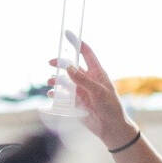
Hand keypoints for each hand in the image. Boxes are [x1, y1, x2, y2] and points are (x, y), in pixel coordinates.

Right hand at [46, 34, 137, 148]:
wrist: (111, 128)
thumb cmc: (110, 108)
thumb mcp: (99, 92)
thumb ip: (83, 80)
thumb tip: (69, 67)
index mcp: (97, 73)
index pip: (86, 53)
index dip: (77, 43)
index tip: (67, 34)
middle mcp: (87, 79)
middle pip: (71, 66)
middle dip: (60, 63)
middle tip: (50, 63)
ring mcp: (81, 90)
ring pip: (64, 80)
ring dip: (56, 79)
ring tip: (50, 82)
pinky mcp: (75, 102)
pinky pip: (62, 95)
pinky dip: (55, 94)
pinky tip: (52, 95)